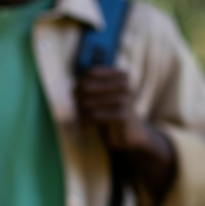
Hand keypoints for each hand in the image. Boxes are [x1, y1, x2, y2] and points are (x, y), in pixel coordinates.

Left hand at [75, 66, 177, 198]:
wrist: (132, 133)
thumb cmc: (112, 111)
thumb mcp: (104, 94)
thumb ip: (89, 86)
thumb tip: (72, 90)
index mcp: (121, 75)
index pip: (91, 73)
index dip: (79, 83)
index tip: (75, 94)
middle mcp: (125, 84)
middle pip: (87, 87)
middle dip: (78, 99)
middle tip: (78, 108)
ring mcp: (125, 99)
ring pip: (88, 102)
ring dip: (80, 112)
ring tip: (80, 118)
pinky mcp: (122, 116)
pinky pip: (94, 116)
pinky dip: (85, 122)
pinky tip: (84, 126)